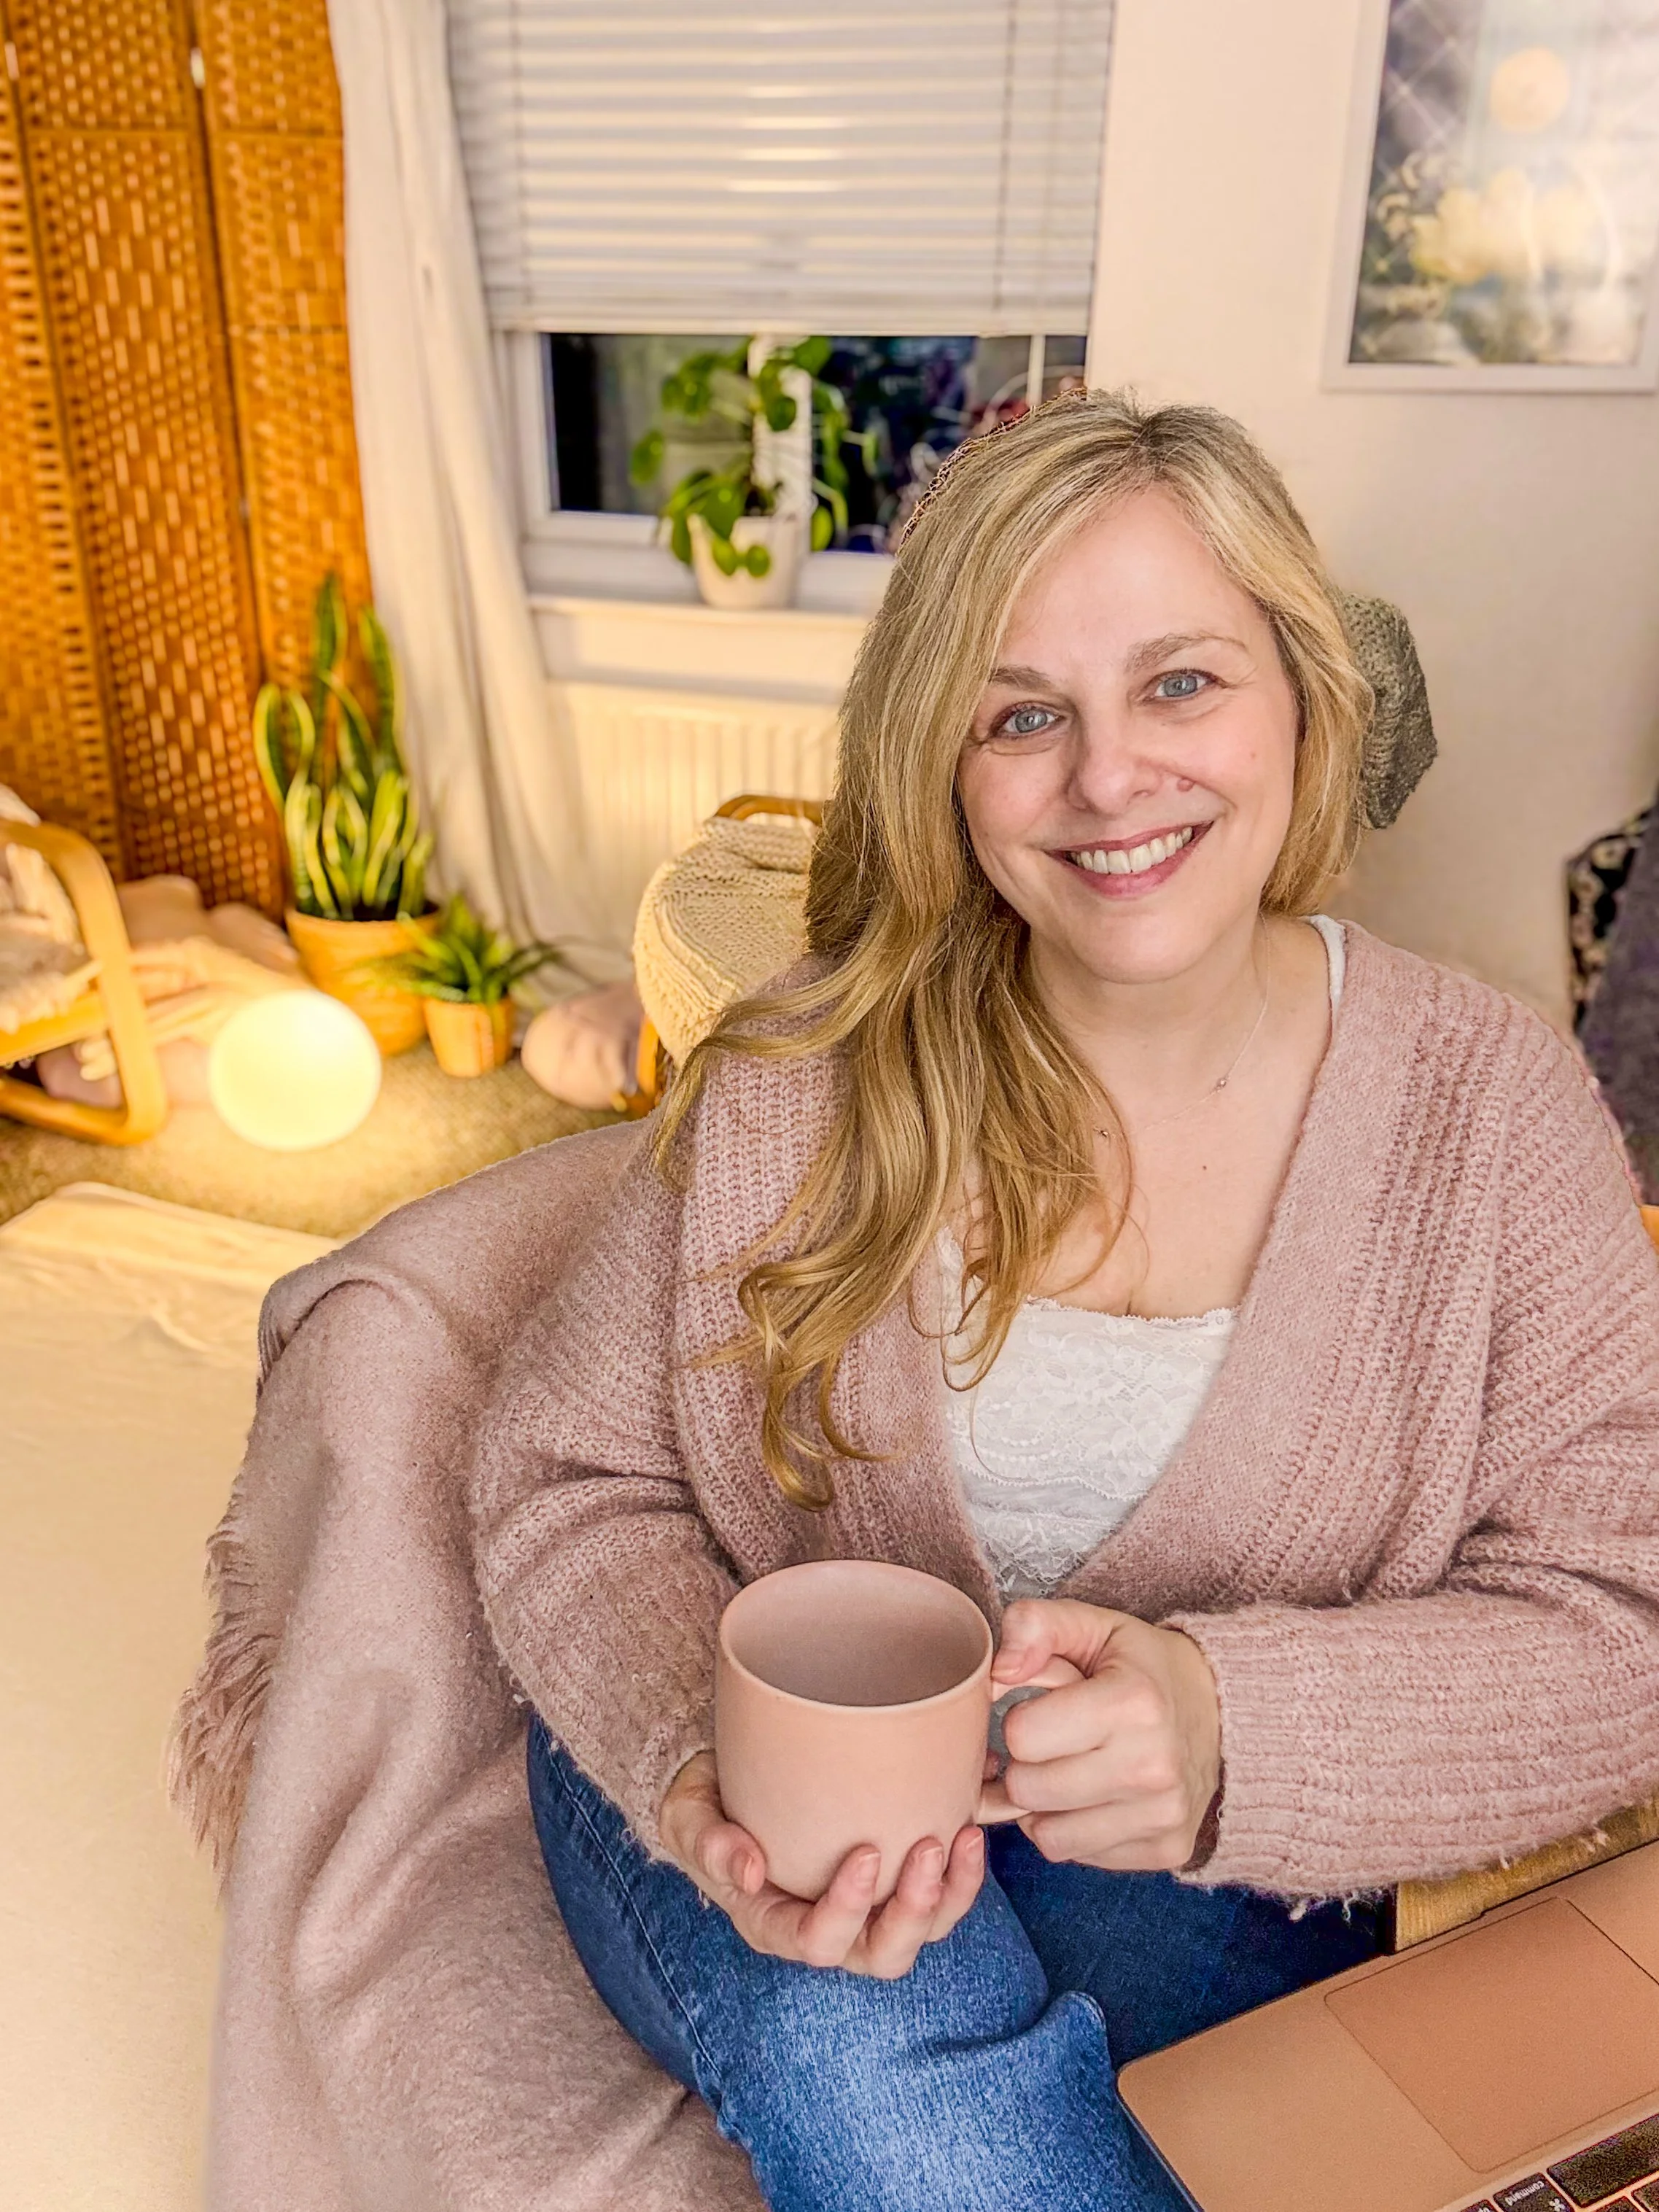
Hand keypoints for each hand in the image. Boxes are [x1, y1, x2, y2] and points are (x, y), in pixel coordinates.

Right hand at [658, 1752, 984, 1977]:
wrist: (725, 1782)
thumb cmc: (705, 1806)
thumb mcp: (690, 1818)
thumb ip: (709, 1843)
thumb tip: (747, 1873)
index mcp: (775, 1924)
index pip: (818, 1942)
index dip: (848, 1909)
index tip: (868, 1852)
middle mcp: (828, 1928)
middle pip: (882, 1954)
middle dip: (914, 1911)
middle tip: (928, 1846)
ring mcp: (866, 1909)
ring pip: (922, 1933)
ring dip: (950, 1894)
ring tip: (965, 1836)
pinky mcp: (892, 1881)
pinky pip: (939, 1897)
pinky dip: (962, 1872)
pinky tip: (970, 1823)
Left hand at [978, 1600, 1221, 1871]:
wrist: (1223, 1711)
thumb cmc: (1143, 1667)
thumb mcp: (1093, 1625)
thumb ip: (1036, 1625)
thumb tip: (998, 1670)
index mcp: (1132, 1702)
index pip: (1022, 1736)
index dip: (1020, 1721)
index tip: (1043, 1710)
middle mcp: (1154, 1766)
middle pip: (1028, 1790)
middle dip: (1025, 1765)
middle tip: (1050, 1744)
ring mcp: (1163, 1815)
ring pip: (1048, 1835)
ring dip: (1042, 1806)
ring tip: (1065, 1771)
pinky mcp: (1166, 1849)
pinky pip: (1078, 1855)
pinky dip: (1071, 1829)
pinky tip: (1090, 1797)